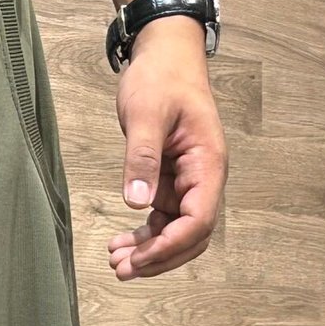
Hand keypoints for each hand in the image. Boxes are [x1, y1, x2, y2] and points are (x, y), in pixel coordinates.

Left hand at [107, 13, 226, 279]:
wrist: (164, 55)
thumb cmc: (160, 78)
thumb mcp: (146, 115)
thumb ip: (142, 158)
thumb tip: (136, 203)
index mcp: (208, 164)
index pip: (199, 220)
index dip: (170, 245)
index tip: (139, 258)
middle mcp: (204, 178)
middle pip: (191, 236)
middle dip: (159, 258)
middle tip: (122, 270)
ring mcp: (189, 182)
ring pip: (176, 232)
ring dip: (149, 252)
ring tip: (116, 263)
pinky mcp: (171, 181)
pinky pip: (163, 219)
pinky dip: (144, 236)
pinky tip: (120, 243)